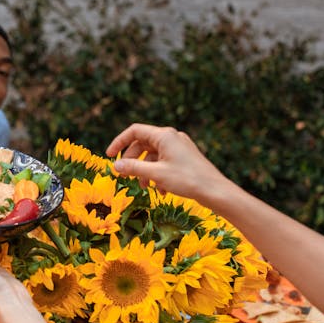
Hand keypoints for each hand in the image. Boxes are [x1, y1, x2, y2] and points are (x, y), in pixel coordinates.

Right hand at [105, 123, 229, 200]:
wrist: (215, 190)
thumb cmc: (187, 179)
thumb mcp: (155, 174)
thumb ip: (133, 168)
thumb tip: (114, 166)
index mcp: (164, 135)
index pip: (134, 131)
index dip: (119, 142)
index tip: (109, 156)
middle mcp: (171, 137)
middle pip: (142, 144)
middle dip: (132, 161)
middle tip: (124, 176)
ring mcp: (178, 147)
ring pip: (152, 155)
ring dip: (144, 171)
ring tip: (144, 187)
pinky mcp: (184, 158)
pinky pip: (163, 162)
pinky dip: (157, 174)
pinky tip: (160, 190)